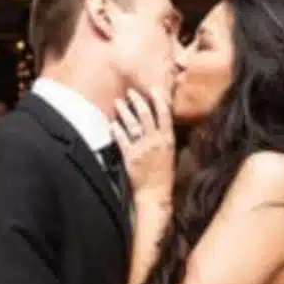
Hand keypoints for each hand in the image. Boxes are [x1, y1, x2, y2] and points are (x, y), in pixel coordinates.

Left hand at [111, 87, 174, 203]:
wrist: (155, 194)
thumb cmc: (164, 175)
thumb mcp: (170, 154)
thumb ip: (165, 138)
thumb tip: (160, 124)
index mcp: (168, 139)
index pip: (164, 114)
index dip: (158, 99)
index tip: (153, 89)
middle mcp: (155, 141)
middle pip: (146, 115)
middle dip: (137, 101)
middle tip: (130, 92)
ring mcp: (142, 148)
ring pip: (132, 124)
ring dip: (124, 111)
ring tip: (118, 103)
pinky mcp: (130, 157)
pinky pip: (121, 139)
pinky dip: (117, 130)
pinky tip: (113, 123)